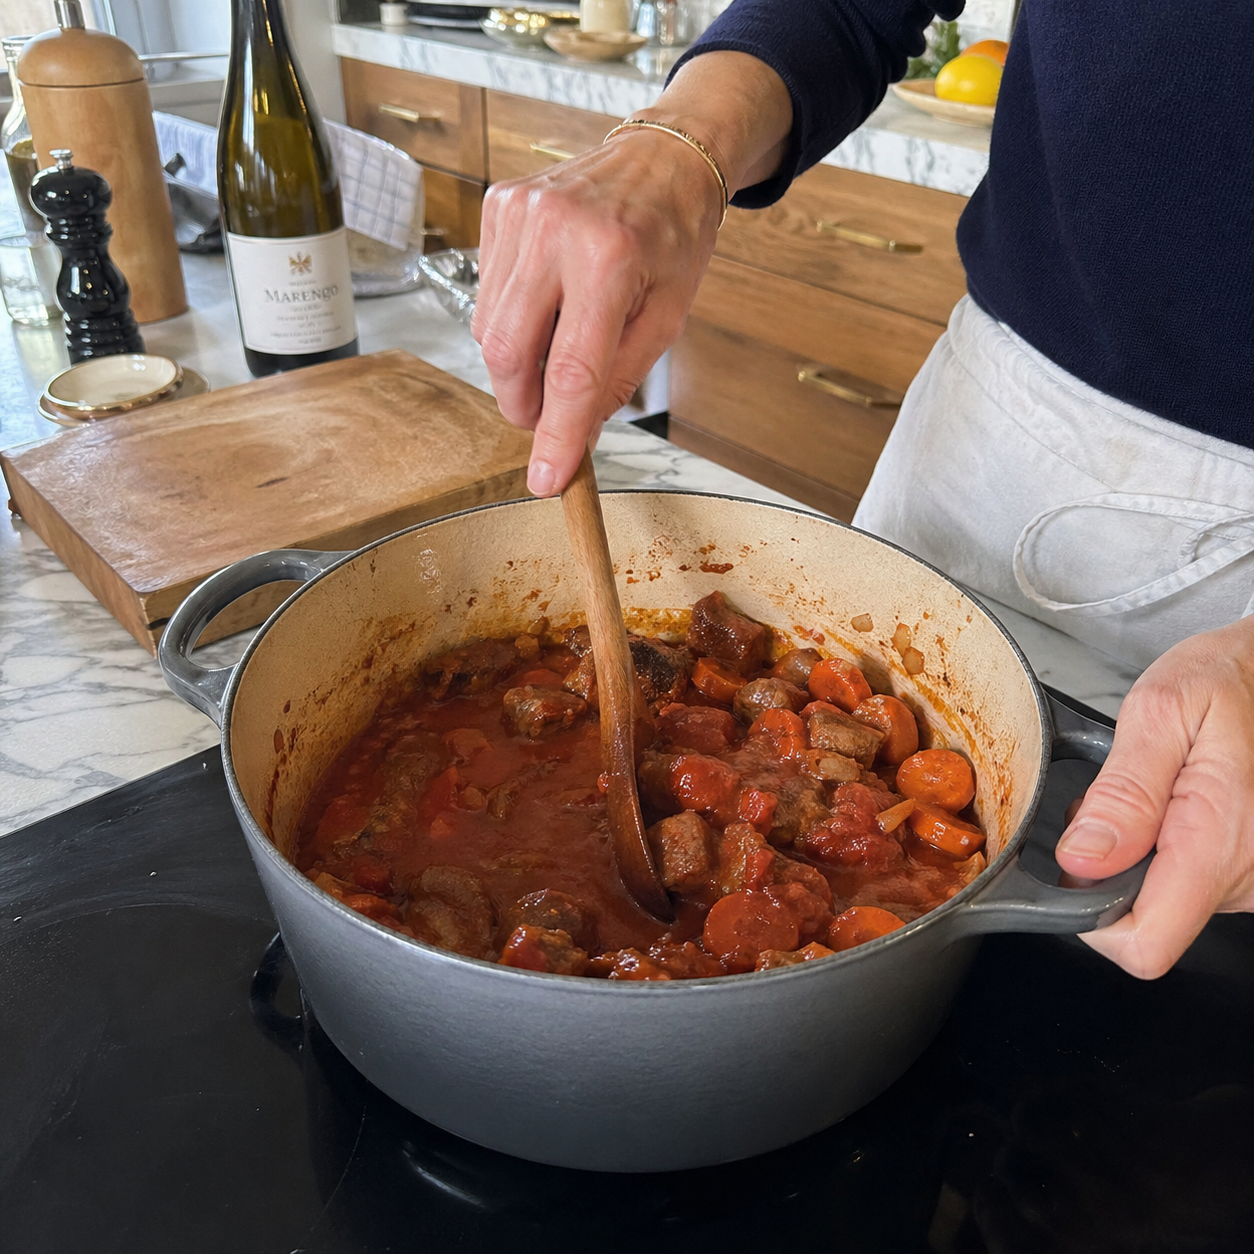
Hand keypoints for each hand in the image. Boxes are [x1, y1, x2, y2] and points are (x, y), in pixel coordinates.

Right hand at [471, 51, 792, 496]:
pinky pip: (488, 292)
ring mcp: (518, 213)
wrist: (664, 155)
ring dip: (518, 362)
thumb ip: (618, 379)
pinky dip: (512, 319)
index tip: (546, 480)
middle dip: (523, 403)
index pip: (570, 370)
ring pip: (490, 328)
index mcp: (610, 257)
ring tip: (558, 347)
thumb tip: (576, 436)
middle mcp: (555, 229)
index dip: (556, 434)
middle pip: (510, 352)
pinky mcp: (498, 206)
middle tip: (546, 419)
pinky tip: (548, 303)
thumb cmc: (674, 236)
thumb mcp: (667, 315)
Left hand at [1054, 615, 1253, 976]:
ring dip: (1138, 852)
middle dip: (1110, 865)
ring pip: (1164, 900)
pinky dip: (1165, 848)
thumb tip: (1082, 860)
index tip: (1077, 863)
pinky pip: (1188, 881)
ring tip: (1153, 790)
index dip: (1091, 917)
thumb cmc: (1229, 679)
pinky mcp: (1249, 873)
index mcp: (1220, 843)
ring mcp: (1252, 881)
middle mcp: (1247, 877)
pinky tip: (1174, 803)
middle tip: (1120, 797)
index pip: (1145, 943)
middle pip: (1147, 919)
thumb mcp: (1163, 711)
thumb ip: (1123, 791)